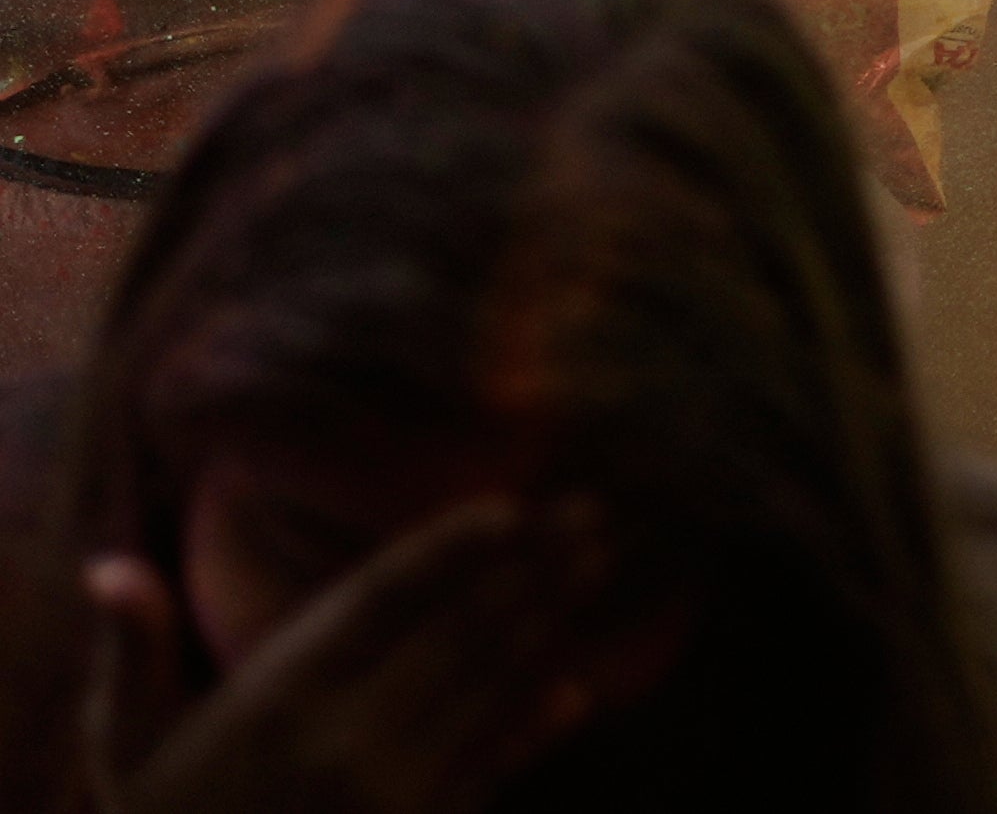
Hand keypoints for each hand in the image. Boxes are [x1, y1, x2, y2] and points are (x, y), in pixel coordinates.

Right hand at [88, 499, 665, 813]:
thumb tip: (108, 565)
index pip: (378, 600)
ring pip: (484, 693)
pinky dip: (529, 731)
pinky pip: (484, 775)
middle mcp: (342, 741)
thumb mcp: (126, 741)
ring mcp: (387, 797)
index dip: (446, 548)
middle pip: (456, 635)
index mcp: (275, 697)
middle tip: (592, 512)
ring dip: (544, 626)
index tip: (507, 505)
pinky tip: (575, 692)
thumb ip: (134, 646)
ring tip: (595, 567)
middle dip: (530, 569)